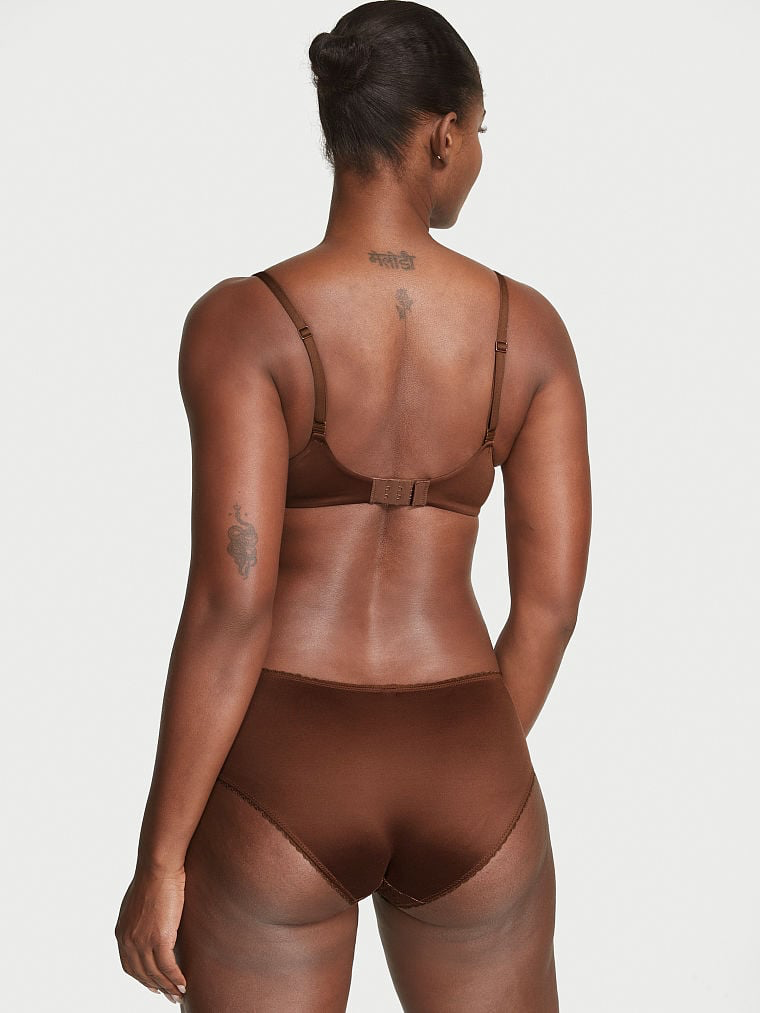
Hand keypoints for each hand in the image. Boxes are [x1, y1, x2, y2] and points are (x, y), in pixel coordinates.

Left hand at [115, 863, 187, 1003]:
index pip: (129, 965)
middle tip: (168, 995)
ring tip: (179, 995)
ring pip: (156, 973)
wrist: (158, 867)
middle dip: (156, 987)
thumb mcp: (137, 902)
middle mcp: (128, 941)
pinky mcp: (160, 939)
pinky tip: (183, 983)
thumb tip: (148, 921)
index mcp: (121, 932)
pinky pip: (168, 967)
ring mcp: (142, 942)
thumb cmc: (152, 876)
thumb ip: (139, 917)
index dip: (141, 978)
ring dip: (168, 987)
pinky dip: (176, 978)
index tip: (152, 985)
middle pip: (142, 974)